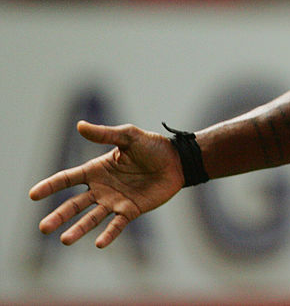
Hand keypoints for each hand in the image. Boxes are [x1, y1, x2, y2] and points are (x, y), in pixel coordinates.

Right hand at [29, 121, 183, 247]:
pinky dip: (108, 235)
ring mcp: (115, 201)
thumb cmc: (152, 146)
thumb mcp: (129, 136)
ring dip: (78, 229)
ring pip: (91, 218)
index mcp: (96, 169)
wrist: (177, 161)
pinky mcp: (131, 210)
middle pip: (74, 204)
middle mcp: (101, 188)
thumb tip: (80, 125)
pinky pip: (117, 225)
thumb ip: (105, 134)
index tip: (33, 194)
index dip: (50, 186)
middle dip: (58, 216)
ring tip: (64, 240)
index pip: (68, 179)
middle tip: (43, 228)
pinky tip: (98, 243)